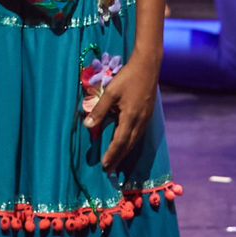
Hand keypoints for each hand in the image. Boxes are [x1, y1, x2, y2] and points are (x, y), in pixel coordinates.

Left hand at [82, 52, 159, 170]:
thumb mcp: (110, 92)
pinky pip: (139, 133)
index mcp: (130, 117)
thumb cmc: (128, 77)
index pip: (119, 141)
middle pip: (129, 145)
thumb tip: (88, 126)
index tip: (104, 165)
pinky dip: (131, 142)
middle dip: (118, 158)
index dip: (112, 154)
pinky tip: (127, 143)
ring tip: (116, 161)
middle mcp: (140, 121)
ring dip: (125, 152)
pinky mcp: (148, 114)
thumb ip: (99, 110)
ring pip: (135, 140)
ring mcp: (146, 118)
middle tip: (109, 170)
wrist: (148, 66)